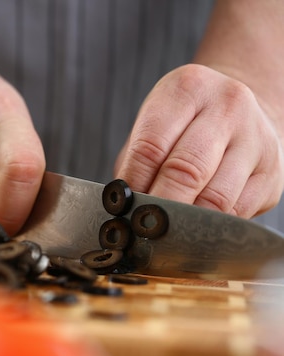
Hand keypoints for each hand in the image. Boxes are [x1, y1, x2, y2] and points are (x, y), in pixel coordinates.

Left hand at [115, 64, 283, 216]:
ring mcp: (256, 140)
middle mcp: (228, 108)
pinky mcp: (271, 174)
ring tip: (162, 232)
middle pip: (186, 171)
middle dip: (158, 206)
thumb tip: (122, 207)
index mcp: (188, 89)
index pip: (151, 146)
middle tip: (139, 227)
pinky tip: (192, 228)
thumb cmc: (183, 123)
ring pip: (215, 199)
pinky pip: (236, 213)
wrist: (240, 111)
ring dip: (184, 223)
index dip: (133, 184)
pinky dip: (209, 228)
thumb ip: (135, 161)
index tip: (120, 208)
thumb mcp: (155, 123)